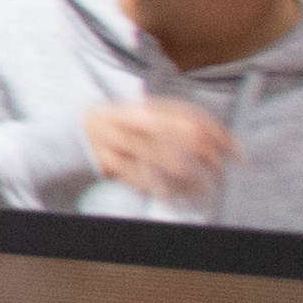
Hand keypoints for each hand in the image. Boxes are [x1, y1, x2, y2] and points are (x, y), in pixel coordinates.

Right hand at [81, 98, 236, 202]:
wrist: (65, 136)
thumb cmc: (113, 130)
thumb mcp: (139, 118)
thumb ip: (171, 122)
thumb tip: (219, 140)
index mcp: (143, 106)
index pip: (193, 116)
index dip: (220, 135)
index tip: (238, 155)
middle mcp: (131, 118)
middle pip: (186, 135)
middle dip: (211, 159)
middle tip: (221, 177)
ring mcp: (117, 138)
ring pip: (169, 160)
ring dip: (193, 181)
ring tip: (204, 193)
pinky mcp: (105, 160)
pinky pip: (143, 178)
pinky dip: (164, 190)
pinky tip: (176, 197)